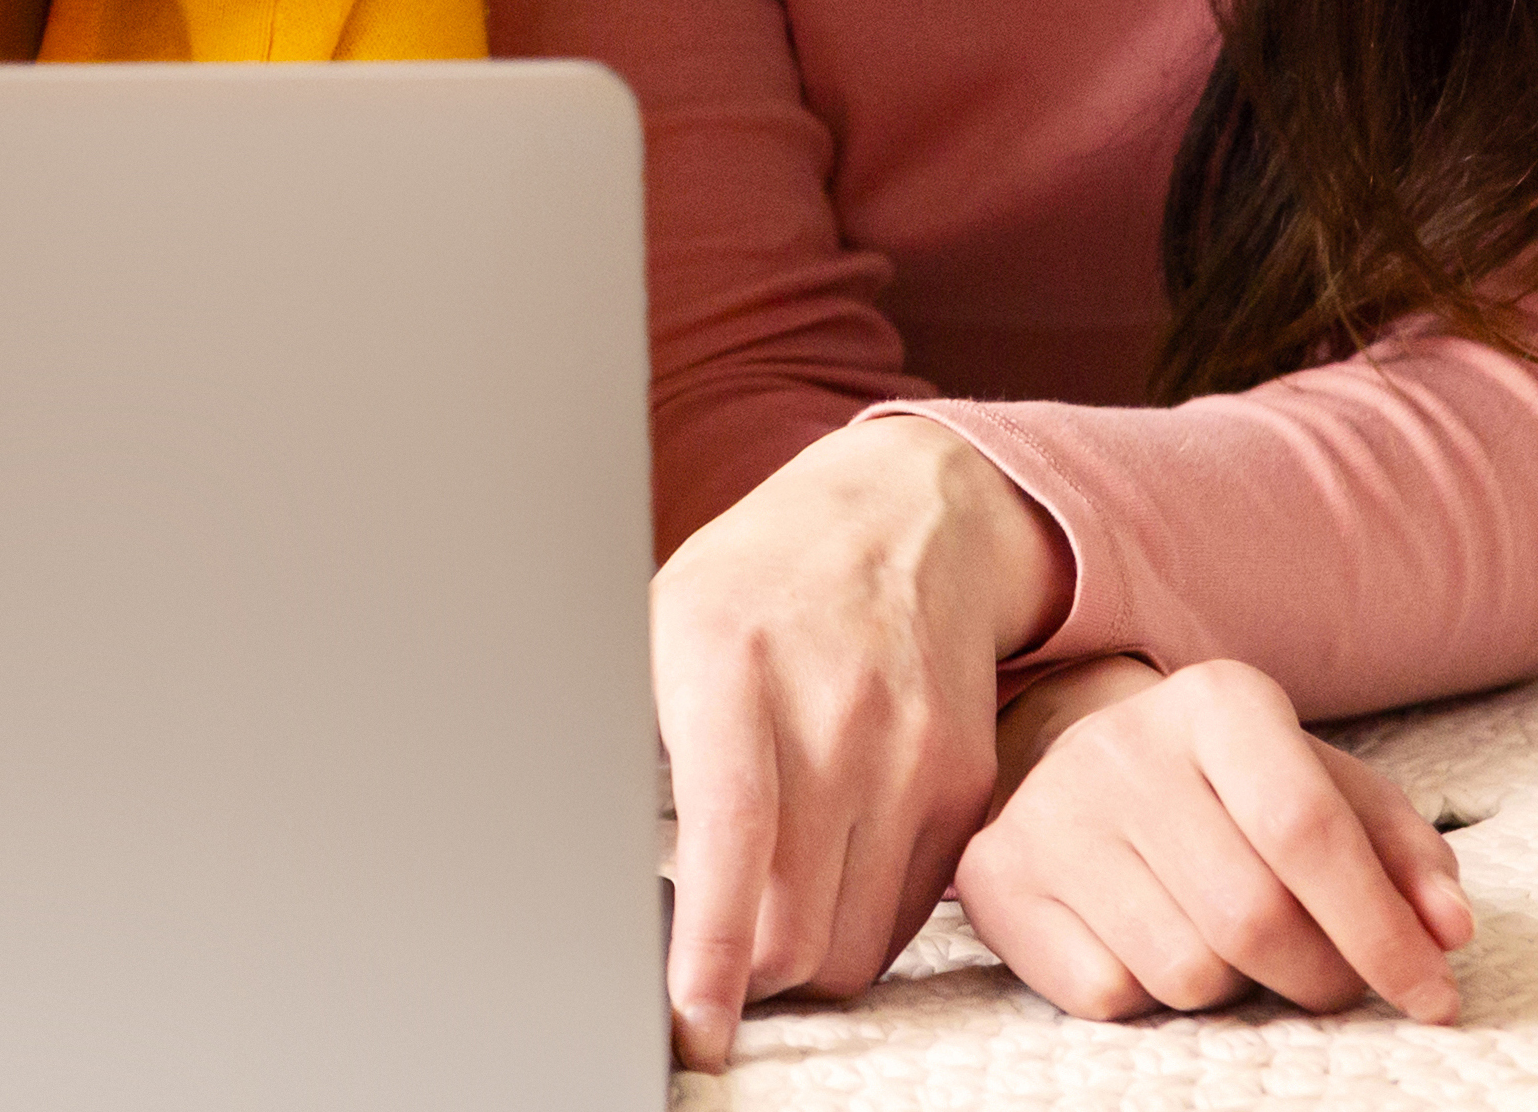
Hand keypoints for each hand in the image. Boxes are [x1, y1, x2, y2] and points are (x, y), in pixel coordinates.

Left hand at [654, 415, 1072, 1067]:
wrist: (906, 517)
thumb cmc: (756, 578)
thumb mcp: (659, 620)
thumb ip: (630, 729)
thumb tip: (575, 845)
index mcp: (731, 667)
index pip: (730, 838)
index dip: (710, 952)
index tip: (692, 1022)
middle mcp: (833, 714)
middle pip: (796, 925)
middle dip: (743, 977)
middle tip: (702, 969)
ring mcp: (911, 753)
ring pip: (853, 941)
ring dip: (799, 962)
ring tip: (755, 921)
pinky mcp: (962, 786)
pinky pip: (905, 912)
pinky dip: (855, 924)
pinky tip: (816, 879)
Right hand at [954, 656, 1469, 1025]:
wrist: (1074, 762)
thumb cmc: (1231, 793)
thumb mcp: (1330, 794)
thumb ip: (1403, 856)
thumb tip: (1446, 930)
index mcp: (1219, 701)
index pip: (1307, 828)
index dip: (1382, 929)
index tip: (1432, 997)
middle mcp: (1121, 745)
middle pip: (1253, 916)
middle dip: (1321, 977)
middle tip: (1332, 979)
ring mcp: (1047, 811)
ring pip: (1186, 969)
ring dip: (1233, 989)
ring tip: (1225, 945)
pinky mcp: (994, 877)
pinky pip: (1109, 993)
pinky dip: (1149, 997)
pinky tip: (1145, 944)